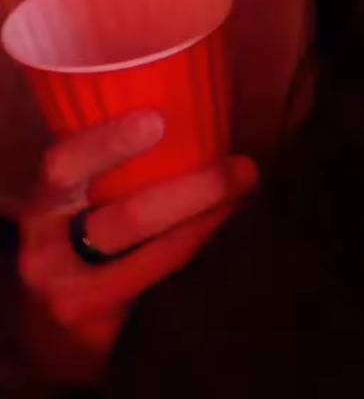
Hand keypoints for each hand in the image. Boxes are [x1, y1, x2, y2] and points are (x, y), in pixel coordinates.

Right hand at [17, 110, 257, 384]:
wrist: (47, 326)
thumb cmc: (74, 239)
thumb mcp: (74, 202)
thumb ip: (106, 167)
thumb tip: (184, 105)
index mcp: (44, 205)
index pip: (64, 166)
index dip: (108, 142)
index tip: (158, 120)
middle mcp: (48, 253)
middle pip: (127, 218)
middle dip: (194, 190)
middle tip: (242, 168)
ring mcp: (75, 297)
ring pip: (157, 257)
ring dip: (212, 221)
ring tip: (248, 193)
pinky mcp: (104, 329)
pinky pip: (167, 286)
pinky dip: (205, 253)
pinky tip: (233, 230)